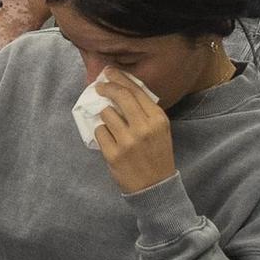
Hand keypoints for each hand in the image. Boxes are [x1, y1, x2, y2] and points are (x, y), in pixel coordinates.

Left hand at [92, 69, 175, 193]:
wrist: (155, 186)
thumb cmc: (157, 154)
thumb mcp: (160, 129)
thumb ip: (144, 110)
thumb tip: (121, 88)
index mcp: (157, 119)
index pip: (135, 90)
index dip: (120, 78)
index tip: (109, 73)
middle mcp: (143, 128)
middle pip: (120, 96)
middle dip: (107, 87)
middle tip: (99, 86)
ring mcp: (127, 141)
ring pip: (106, 113)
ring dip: (106, 115)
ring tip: (112, 125)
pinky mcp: (113, 154)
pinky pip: (100, 132)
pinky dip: (102, 133)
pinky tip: (111, 139)